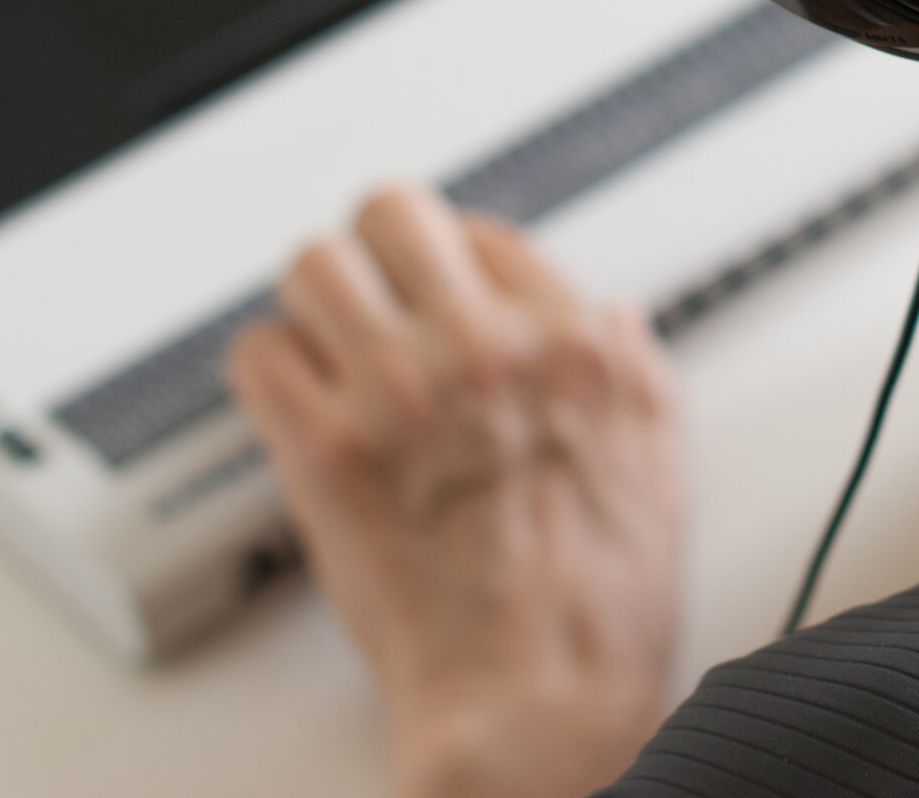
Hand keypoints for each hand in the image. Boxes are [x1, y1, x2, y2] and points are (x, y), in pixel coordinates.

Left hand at [227, 187, 683, 797]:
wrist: (533, 702)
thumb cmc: (597, 608)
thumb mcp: (660, 462)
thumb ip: (632, 372)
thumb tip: (612, 323)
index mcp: (569, 347)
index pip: (490, 236)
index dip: (459, 261)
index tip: (443, 288)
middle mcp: (481, 351)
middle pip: (395, 216)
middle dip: (380, 252)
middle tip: (373, 290)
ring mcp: (396, 394)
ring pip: (314, 268)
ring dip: (316, 301)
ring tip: (324, 339)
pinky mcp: (324, 451)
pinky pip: (259, 355)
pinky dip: (269, 370)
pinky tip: (292, 398)